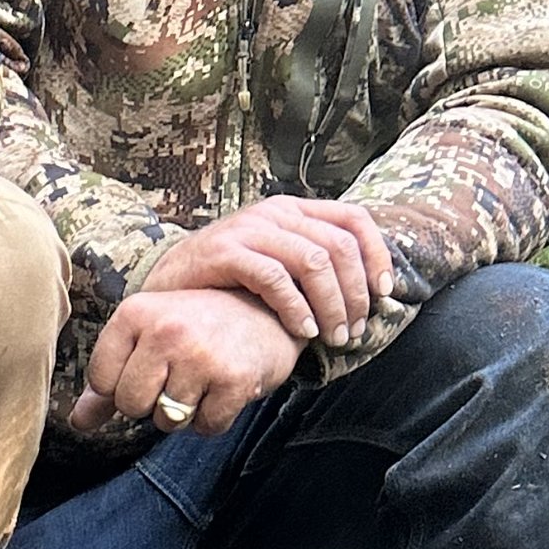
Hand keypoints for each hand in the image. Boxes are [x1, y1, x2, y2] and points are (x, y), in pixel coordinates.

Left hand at [72, 288, 301, 438]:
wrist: (267, 311)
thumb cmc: (196, 327)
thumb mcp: (147, 337)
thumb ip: (108, 380)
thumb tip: (77, 422)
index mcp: (135, 313)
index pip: (101, 380)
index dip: (122, 385)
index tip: (149, 365)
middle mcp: (165, 330)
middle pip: (131, 405)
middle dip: (152, 402)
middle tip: (178, 375)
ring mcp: (201, 355)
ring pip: (167, 420)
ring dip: (184, 412)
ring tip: (202, 379)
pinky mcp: (234, 379)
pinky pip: (205, 427)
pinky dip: (213, 418)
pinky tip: (223, 389)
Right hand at [139, 201, 392, 347]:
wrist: (165, 284)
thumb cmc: (228, 282)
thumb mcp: (275, 263)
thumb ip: (312, 268)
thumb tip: (368, 295)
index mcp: (293, 210)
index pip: (354, 220)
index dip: (377, 256)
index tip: (383, 294)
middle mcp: (275, 213)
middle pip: (338, 247)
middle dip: (355, 295)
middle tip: (354, 331)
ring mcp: (249, 229)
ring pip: (313, 262)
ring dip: (331, 306)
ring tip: (332, 338)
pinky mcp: (226, 252)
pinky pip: (276, 278)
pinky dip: (297, 308)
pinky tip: (301, 332)